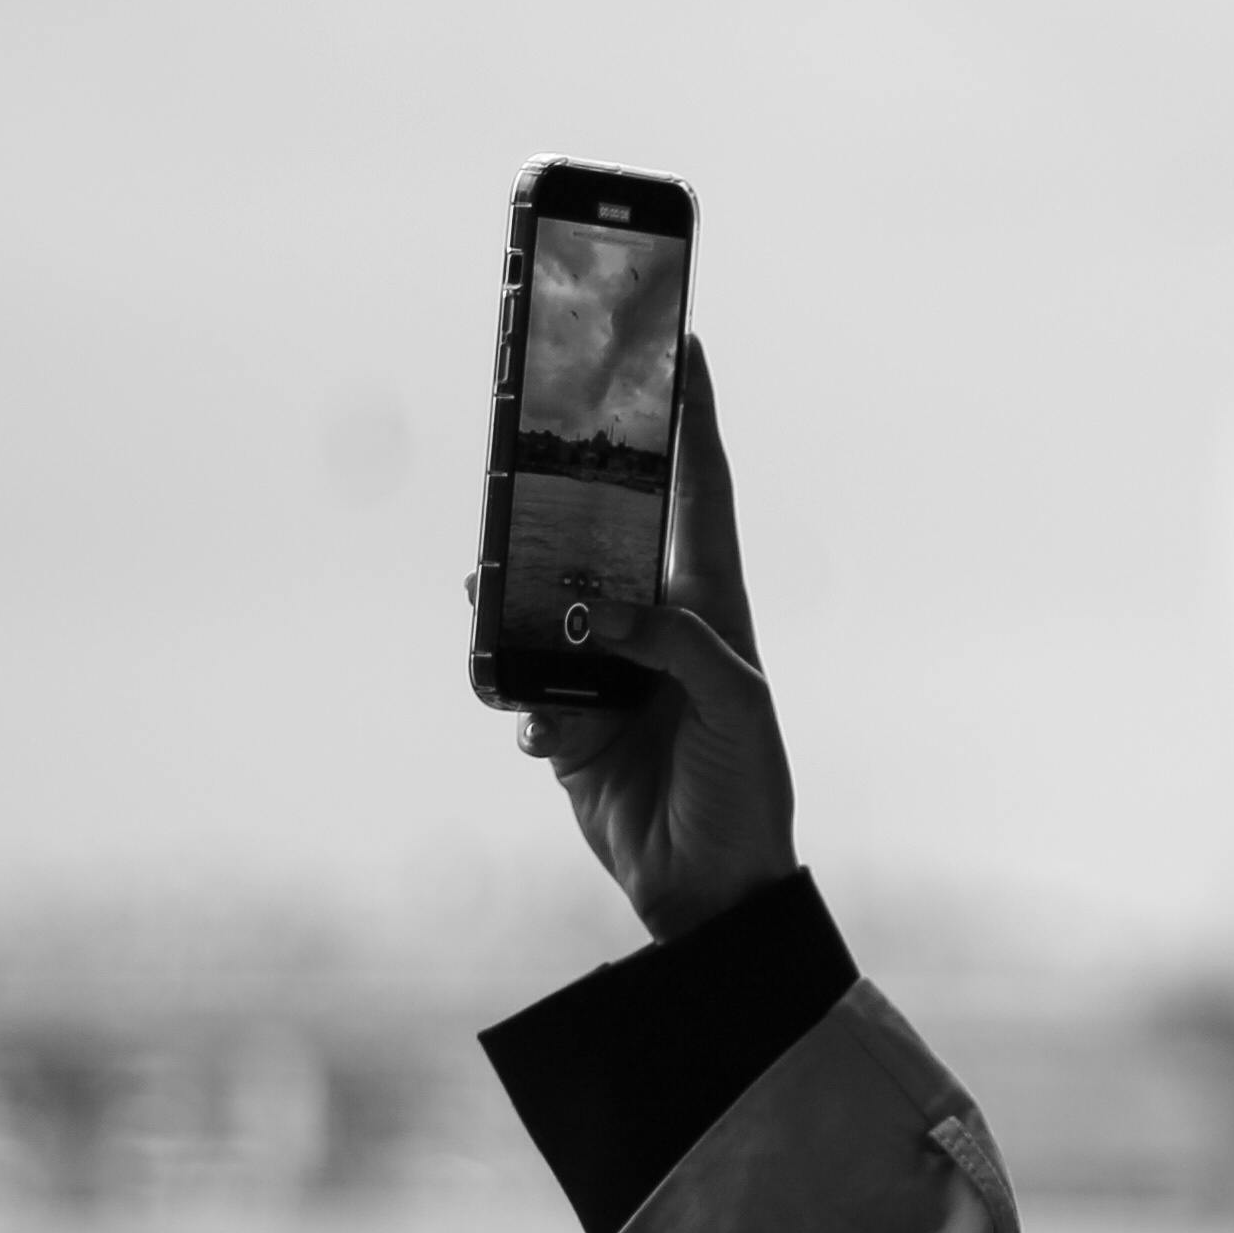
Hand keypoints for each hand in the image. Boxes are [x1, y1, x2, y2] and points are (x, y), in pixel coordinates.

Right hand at [502, 335, 800, 941]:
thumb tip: (602, 611)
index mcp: (713, 602)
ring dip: (509, 601)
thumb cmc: (747, 788)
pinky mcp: (569, 723)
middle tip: (524, 448)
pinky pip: (519, 687)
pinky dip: (516, 699)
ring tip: (486, 591)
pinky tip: (536, 723)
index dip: (692, 415)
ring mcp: (606, 670)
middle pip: (597, 532)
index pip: (700, 488)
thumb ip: (675, 643)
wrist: (711, 890)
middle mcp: (655, 623)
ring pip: (537, 605)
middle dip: (560, 493)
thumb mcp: (735, 703)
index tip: (679, 342)